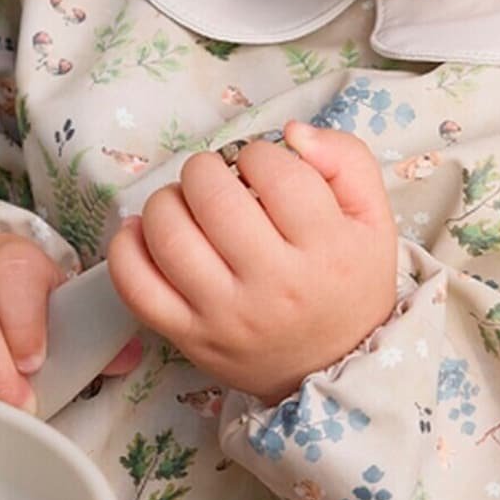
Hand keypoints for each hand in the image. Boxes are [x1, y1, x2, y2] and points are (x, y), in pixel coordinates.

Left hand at [107, 122, 399, 403]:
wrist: (332, 367)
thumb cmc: (348, 282)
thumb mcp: (372, 218)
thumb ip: (345, 158)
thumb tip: (291, 132)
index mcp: (326, 250)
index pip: (274, 172)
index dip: (258, 154)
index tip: (260, 168)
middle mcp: (273, 286)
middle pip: (212, 197)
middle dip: (206, 169)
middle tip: (217, 179)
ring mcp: (224, 315)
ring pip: (167, 233)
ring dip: (168, 200)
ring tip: (186, 204)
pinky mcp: (188, 336)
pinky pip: (135, 285)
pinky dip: (127, 247)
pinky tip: (145, 232)